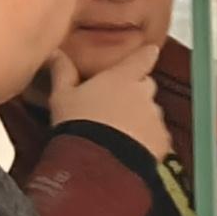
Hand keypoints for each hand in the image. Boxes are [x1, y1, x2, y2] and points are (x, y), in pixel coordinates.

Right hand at [49, 40, 170, 156]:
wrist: (97, 163)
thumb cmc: (78, 124)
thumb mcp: (62, 97)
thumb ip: (63, 72)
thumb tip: (55, 52)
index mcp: (121, 77)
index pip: (142, 58)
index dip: (145, 55)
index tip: (149, 52)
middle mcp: (143, 94)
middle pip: (146, 86)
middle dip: (136, 92)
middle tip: (115, 106)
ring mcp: (155, 118)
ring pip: (152, 113)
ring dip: (141, 118)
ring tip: (120, 133)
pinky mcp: (161, 142)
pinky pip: (157, 137)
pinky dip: (148, 141)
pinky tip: (130, 150)